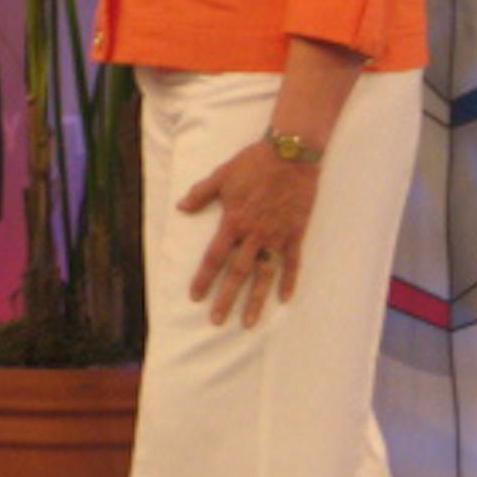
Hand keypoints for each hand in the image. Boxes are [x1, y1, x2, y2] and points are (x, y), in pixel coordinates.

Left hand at [181, 139, 320, 327]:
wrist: (290, 154)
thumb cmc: (253, 163)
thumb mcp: (221, 175)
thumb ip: (201, 194)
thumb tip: (181, 207)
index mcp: (233, 222)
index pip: (214, 257)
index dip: (203, 278)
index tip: (195, 296)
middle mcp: (254, 234)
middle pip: (237, 273)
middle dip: (226, 299)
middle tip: (217, 321)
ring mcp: (276, 236)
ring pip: (265, 275)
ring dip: (256, 300)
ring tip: (248, 322)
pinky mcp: (295, 233)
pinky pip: (292, 263)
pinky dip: (289, 281)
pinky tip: (284, 299)